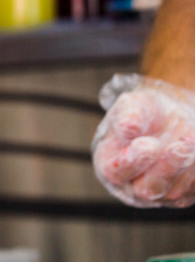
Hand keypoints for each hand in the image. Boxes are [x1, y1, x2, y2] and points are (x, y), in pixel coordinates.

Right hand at [93, 91, 194, 205]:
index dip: (131, 161)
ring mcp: (161, 192)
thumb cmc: (145, 112)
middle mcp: (133, 185)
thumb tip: (128, 127)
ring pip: (173, 192)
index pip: (116, 172)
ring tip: (193, 140)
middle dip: (165, 169)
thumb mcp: (133, 105)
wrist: (172, 115)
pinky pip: (193, 188)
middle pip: (147, 189)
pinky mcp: (186, 192)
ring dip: (186, 168)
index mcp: (110, 165)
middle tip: (180, 147)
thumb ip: (128, 115)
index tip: (147, 144)